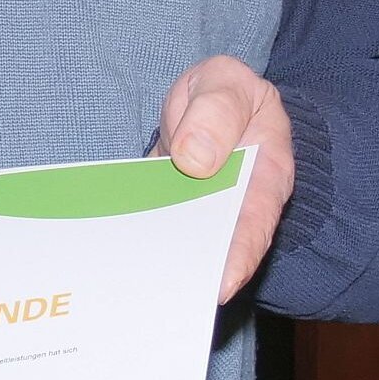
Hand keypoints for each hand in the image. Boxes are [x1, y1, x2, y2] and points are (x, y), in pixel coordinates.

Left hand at [159, 56, 295, 301]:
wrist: (207, 101)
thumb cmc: (226, 94)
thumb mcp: (228, 83)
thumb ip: (216, 111)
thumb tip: (194, 158)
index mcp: (264, 175)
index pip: (255, 224)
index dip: (239, 257)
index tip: (218, 285)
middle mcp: (233, 205)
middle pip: (216, 246)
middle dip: (194, 272)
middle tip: (168, 296)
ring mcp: (197, 212)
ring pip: (180, 243)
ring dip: (161, 261)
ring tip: (137, 287)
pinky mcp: (166, 213)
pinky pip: (152, 229)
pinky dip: (135, 240)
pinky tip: (113, 255)